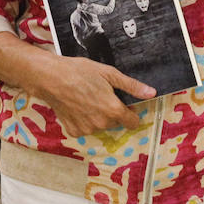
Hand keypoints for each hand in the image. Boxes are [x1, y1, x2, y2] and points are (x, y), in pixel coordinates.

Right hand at [28, 53, 155, 135]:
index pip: (133, 122)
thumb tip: (152, 93)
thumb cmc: (80, 72)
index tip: (124, 103)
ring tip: (87, 98)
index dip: (131, 112)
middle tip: (101, 95)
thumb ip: (131, 86)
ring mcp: (86, 129)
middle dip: (112, 112)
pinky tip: (77, 106)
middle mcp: (101, 124)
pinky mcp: (73, 131)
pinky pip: (85, 128)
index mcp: (113, 110)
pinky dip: (83, 120)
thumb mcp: (109, 74)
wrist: (51, 78)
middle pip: (115, 123)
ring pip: (100, 125)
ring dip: (98, 116)